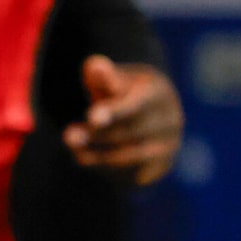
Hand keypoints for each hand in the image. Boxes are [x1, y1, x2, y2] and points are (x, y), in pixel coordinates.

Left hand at [61, 58, 181, 184]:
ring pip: (131, 156)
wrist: (152, 114)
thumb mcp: (114, 78)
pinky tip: (88, 159)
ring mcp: (169, 145)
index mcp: (159, 93)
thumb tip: (96, 66)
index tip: (92, 117)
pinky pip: (133, 174)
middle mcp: (171, 120)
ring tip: (75, 151)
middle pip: (130, 131)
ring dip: (99, 155)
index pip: (137, 104)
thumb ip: (102, 73)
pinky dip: (108, 170)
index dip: (115, 111)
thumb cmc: (124, 92)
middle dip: (97, 135)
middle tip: (69, 135)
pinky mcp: (162, 166)